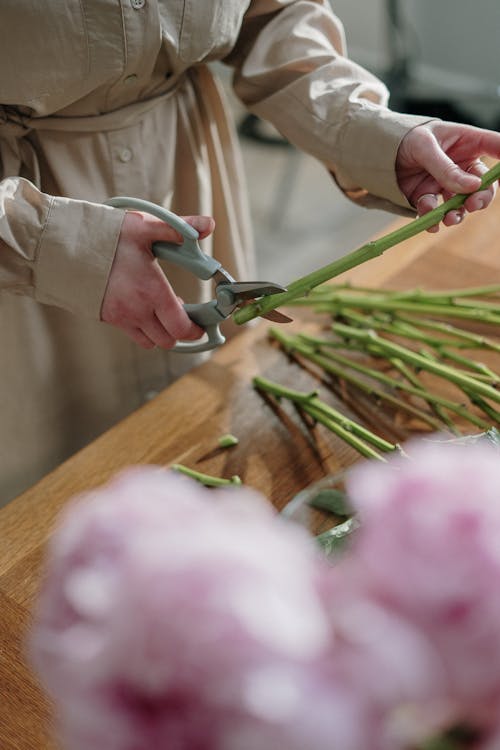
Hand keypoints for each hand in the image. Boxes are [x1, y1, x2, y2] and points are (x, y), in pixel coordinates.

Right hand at [101, 210, 214, 348]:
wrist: (65, 248)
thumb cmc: (106, 236)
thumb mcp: (144, 227)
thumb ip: (179, 229)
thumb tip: (208, 225)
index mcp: (152, 291)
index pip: (181, 327)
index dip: (195, 329)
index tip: (202, 322)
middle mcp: (138, 311)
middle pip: (168, 340)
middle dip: (180, 331)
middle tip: (183, 312)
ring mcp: (122, 318)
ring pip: (151, 342)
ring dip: (162, 332)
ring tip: (162, 311)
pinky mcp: (108, 319)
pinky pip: (133, 336)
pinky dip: (144, 331)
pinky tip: (144, 310)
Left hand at [396, 121, 499, 231]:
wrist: (379, 153)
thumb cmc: (407, 138)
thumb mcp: (425, 147)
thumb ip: (446, 168)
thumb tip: (471, 187)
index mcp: (467, 143)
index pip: (495, 146)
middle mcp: (461, 166)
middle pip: (483, 185)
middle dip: (481, 197)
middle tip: (473, 204)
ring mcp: (445, 184)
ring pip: (461, 204)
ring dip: (458, 214)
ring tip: (449, 218)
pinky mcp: (428, 197)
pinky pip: (435, 213)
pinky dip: (433, 220)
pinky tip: (430, 223)